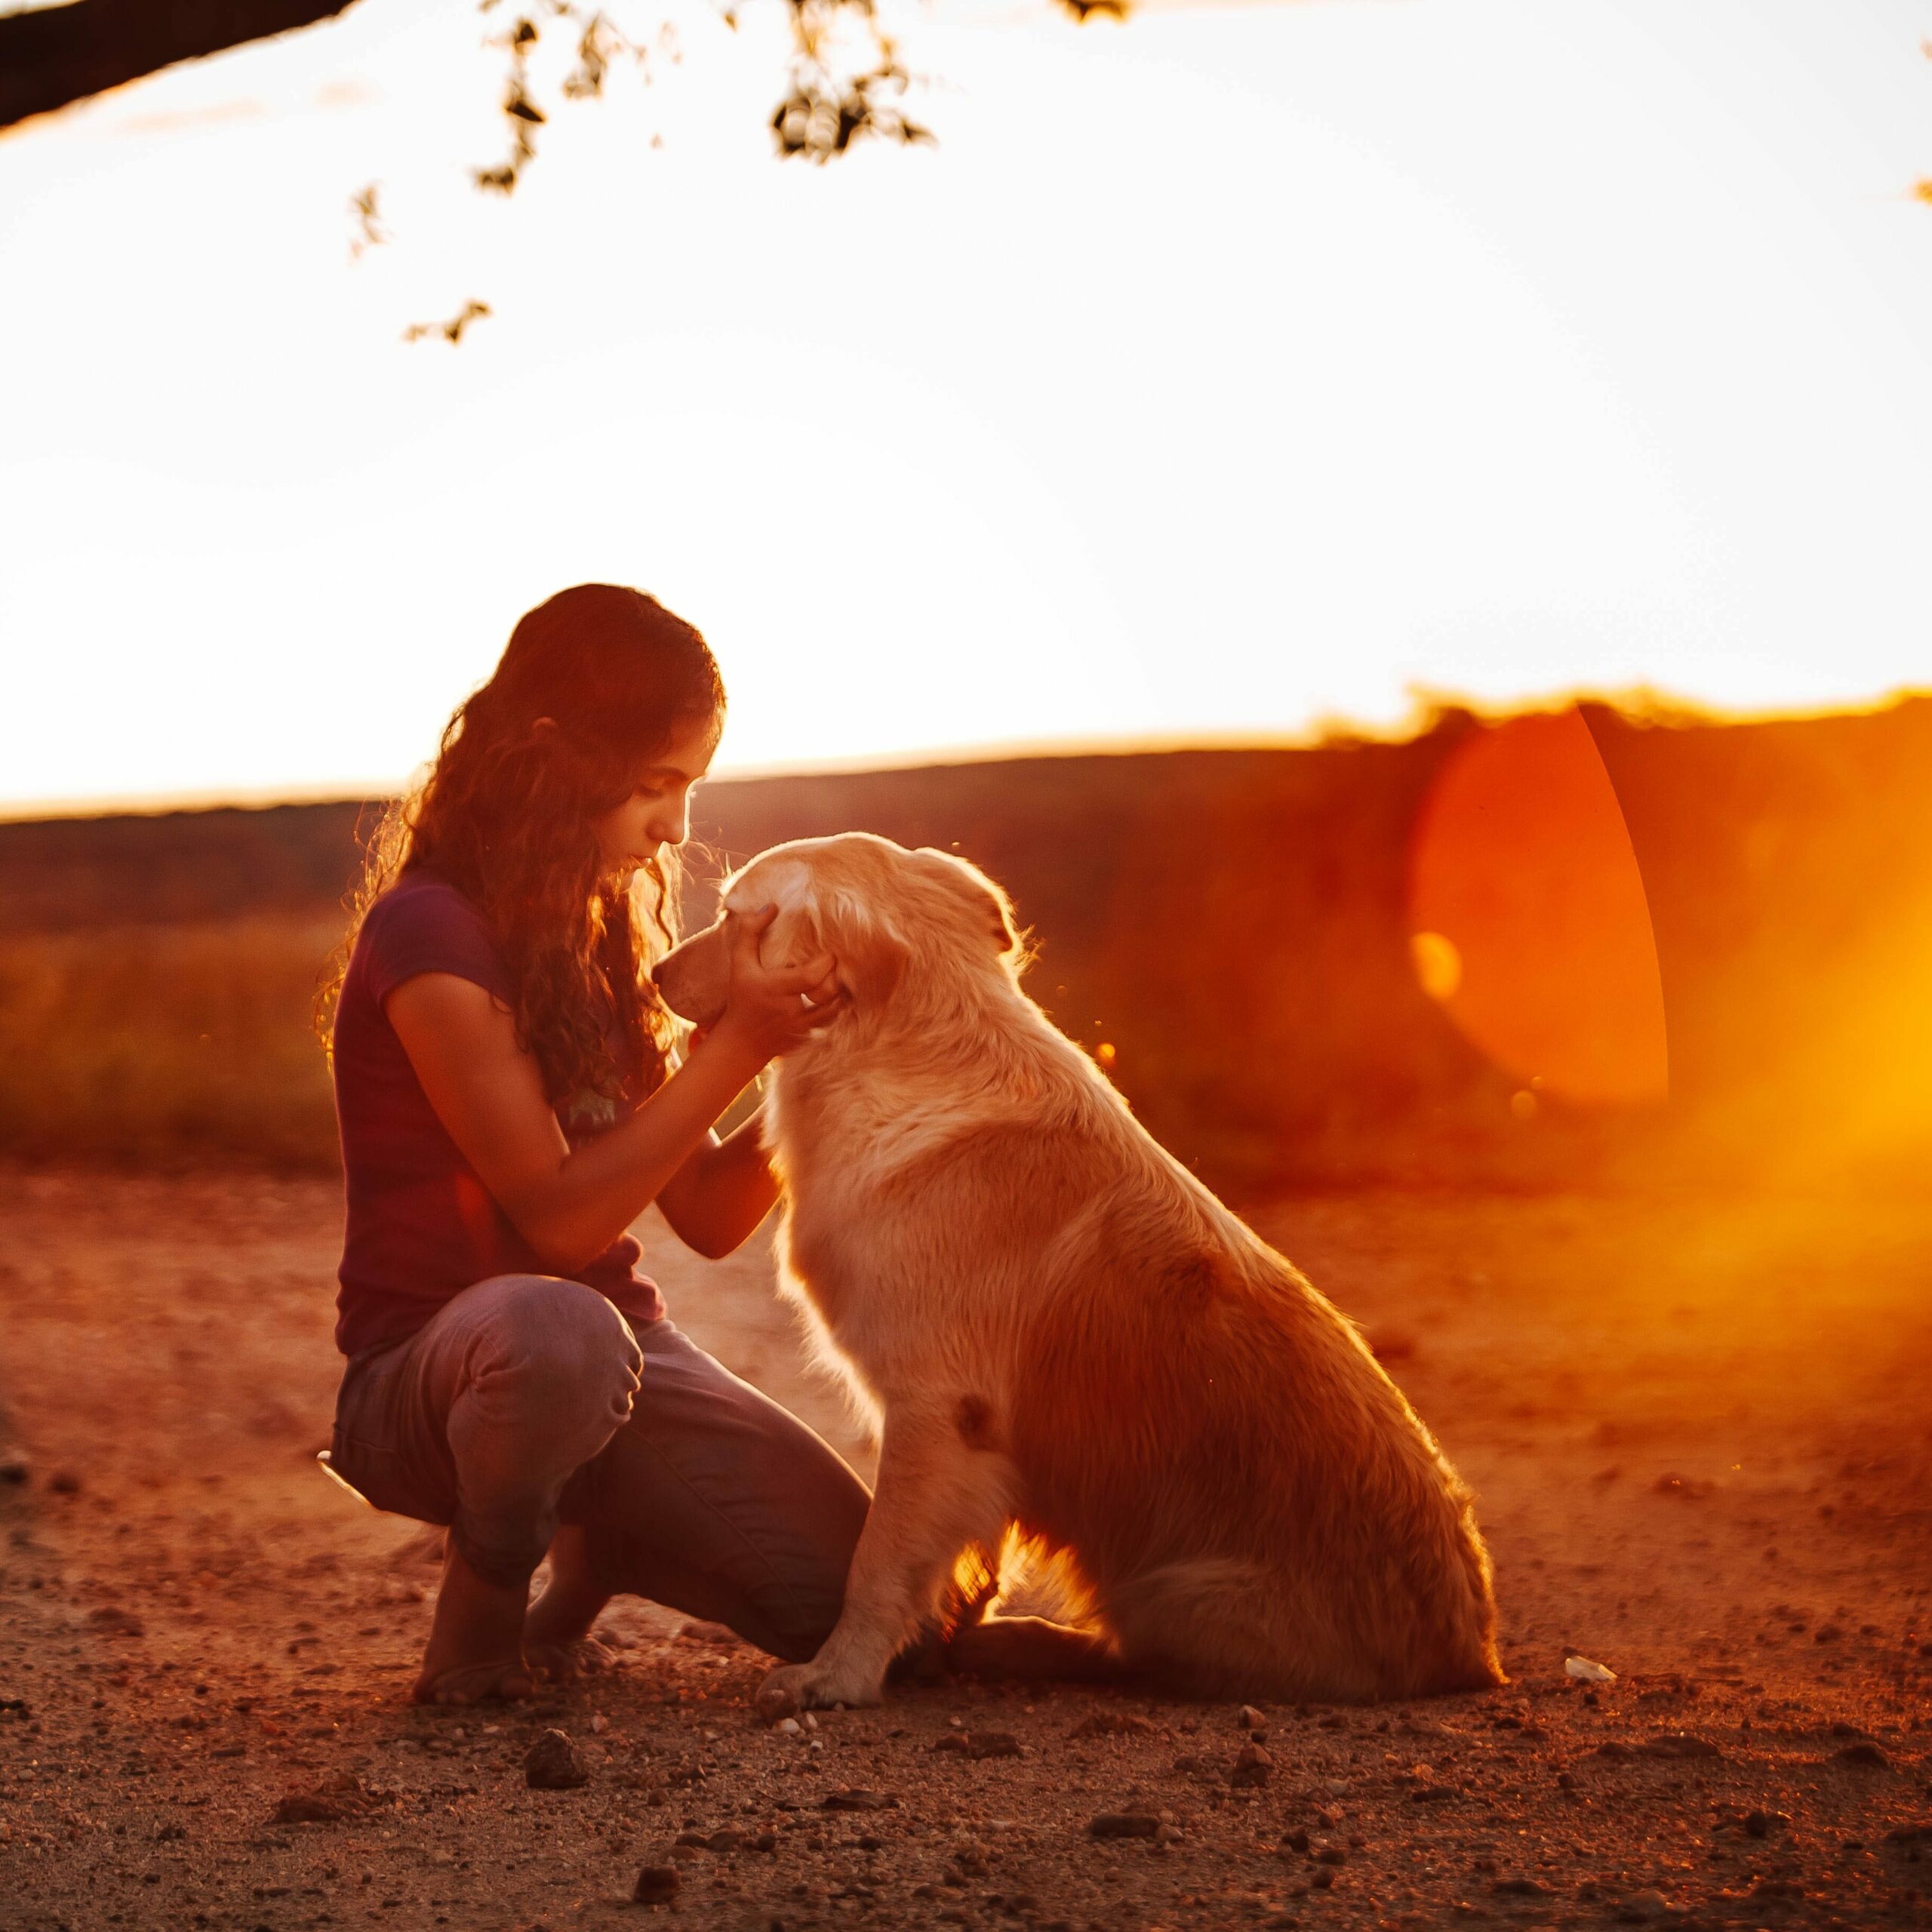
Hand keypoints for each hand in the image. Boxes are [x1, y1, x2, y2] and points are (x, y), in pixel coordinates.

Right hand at [708, 906, 844, 1066]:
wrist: (740, 1043)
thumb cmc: (741, 999)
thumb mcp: (740, 964)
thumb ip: (750, 933)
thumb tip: (771, 907)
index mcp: (775, 989)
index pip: (810, 977)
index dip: (825, 964)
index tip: (828, 954)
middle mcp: (790, 1010)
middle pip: (828, 994)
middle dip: (838, 978)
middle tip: (840, 965)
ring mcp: (800, 1028)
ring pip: (834, 1011)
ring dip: (841, 995)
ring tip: (843, 980)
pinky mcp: (807, 1039)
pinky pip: (831, 1024)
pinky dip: (838, 1011)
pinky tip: (839, 998)